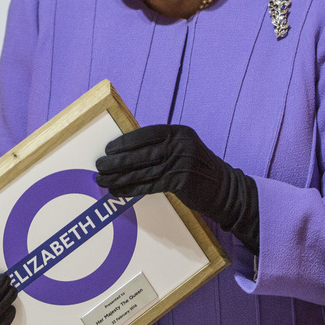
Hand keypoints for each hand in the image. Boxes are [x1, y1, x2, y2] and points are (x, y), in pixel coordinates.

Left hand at [96, 124, 259, 252]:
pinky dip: (130, 189)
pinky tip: (117, 191)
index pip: (146, 133)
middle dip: (116, 161)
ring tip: (102, 180)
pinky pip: (149, 185)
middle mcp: (181, 144)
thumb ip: (162, 147)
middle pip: (141, 152)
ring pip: (142, 170)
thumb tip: (128, 151)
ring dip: (119, 177)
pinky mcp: (181, 181)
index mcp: (180, 132)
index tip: (108, 148)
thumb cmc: (199, 170)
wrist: (225, 190)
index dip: (125, 141)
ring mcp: (181, 163)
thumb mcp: (184, 150)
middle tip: (99, 166)